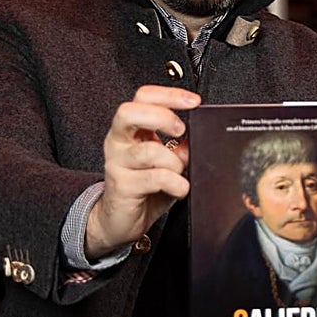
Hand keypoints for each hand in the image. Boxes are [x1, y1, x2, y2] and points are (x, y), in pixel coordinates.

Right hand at [85, 85, 199, 258]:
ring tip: (180, 173)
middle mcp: (118, 141)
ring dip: (173, 162)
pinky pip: (154, 178)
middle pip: (129, 112)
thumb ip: (181, 148)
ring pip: (148, 151)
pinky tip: (179, 189)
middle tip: (180, 130)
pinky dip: (175, 183)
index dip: (169, 95)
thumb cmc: (144, 188)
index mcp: (130, 129)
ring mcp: (117, 163)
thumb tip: (199, 136)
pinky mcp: (122, 186)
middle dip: (162, 116)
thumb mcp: (167, 163)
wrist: (119, 221)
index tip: (193, 101)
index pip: (143, 98)